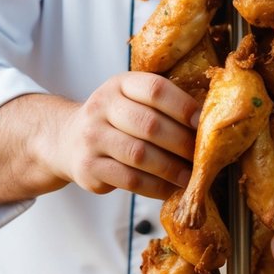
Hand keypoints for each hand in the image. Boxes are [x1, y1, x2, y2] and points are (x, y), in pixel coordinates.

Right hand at [55, 71, 199, 201]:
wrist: (66, 139)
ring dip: (172, 169)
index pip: (155, 89)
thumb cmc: (113, 120)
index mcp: (119, 84)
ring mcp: (92, 137)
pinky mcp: (88, 168)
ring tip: (191, 177)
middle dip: (182, 143)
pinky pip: (130, 180)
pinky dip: (156, 187)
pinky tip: (170, 189)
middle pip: (149, 125)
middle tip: (202, 156)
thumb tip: (206, 125)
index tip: (203, 123)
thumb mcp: (129, 99)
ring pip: (140, 155)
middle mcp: (102, 106)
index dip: (183, 106)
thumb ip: (160, 106)